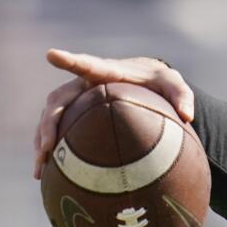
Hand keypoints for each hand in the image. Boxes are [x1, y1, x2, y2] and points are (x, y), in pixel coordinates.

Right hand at [32, 49, 193, 179]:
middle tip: (47, 147)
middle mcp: (85, 85)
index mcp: (108, 73)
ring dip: (41, 140)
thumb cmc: (160, 83)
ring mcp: (77, 99)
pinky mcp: (75, 114)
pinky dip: (48, 149)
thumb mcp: (175, 85)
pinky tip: (45, 172)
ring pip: (50, 117)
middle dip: (49, 123)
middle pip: (58, 100)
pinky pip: (56, 130)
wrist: (145, 83)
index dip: (70, 60)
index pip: (88, 66)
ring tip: (40, 167)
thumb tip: (187, 115)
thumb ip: (182, 96)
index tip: (51, 54)